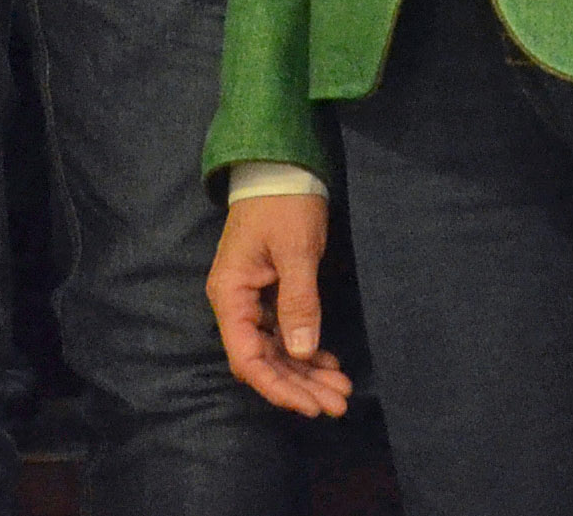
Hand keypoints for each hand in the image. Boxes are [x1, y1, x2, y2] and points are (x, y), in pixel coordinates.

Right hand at [207, 192, 352, 417]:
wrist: (281, 167)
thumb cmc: (284, 204)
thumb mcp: (295, 250)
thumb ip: (298, 301)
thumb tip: (301, 351)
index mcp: (230, 295)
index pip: (247, 358)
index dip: (278, 387)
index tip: (310, 405)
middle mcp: (236, 304)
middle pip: (264, 361)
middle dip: (300, 386)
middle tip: (338, 404)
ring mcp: (253, 301)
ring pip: (277, 351)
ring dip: (307, 373)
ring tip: (341, 391)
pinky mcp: (270, 295)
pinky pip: (285, 334)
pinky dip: (307, 351)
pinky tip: (331, 364)